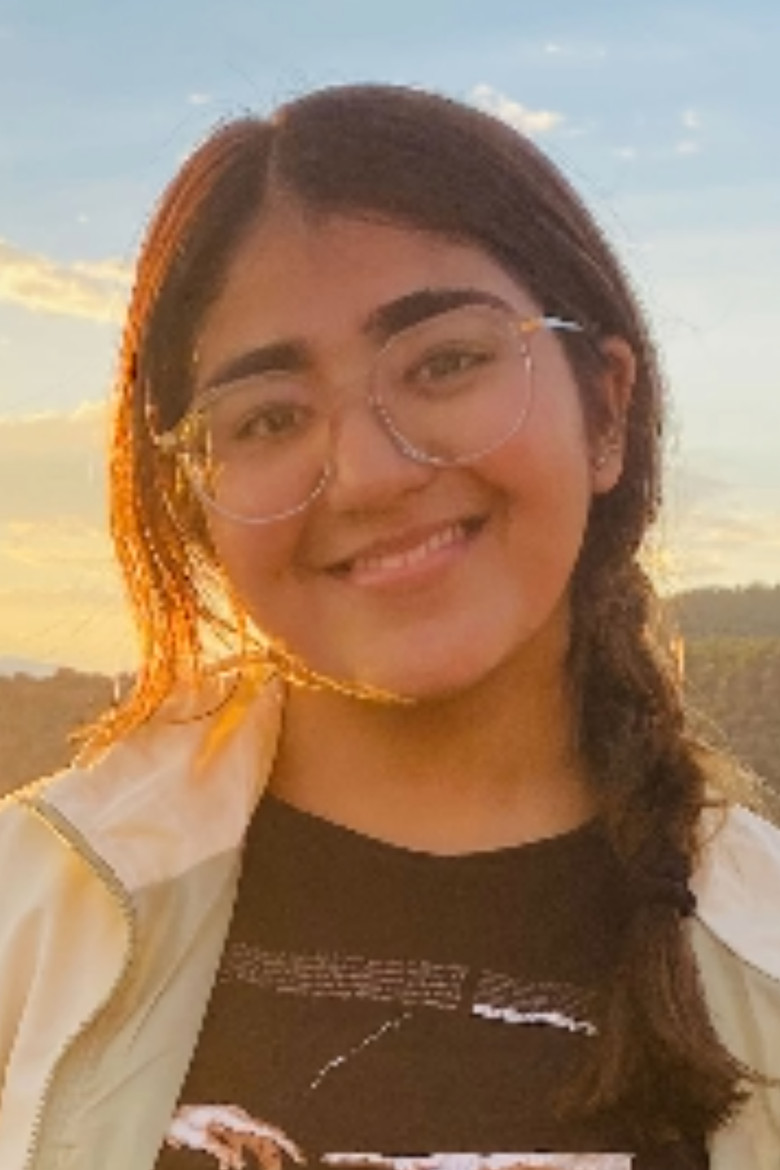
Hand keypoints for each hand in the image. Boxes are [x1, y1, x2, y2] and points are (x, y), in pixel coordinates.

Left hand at [166, 1103, 305, 1168]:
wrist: (166, 1116)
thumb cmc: (181, 1121)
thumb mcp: (200, 1138)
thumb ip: (221, 1150)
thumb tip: (238, 1164)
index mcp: (234, 1118)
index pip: (266, 1130)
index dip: (284, 1142)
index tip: (297, 1155)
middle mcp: (237, 1120)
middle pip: (264, 1141)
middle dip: (273, 1159)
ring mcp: (231, 1126)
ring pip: (254, 1146)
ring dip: (258, 1162)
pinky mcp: (225, 1133)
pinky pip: (239, 1150)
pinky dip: (237, 1163)